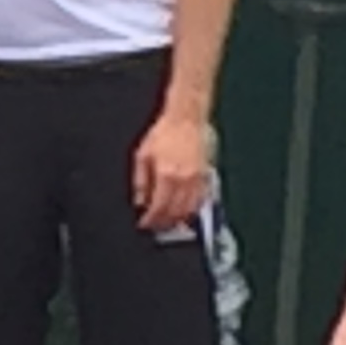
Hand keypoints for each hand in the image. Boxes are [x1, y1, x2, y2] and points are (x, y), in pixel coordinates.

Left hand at [130, 109, 210, 230]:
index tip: (145, 224)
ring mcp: (197, 179)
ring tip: (169, 222)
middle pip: (175, 213)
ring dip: (179, 220)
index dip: (150, 220)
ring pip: (190, 210)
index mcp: (166, 175)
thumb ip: (140, 182)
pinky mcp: (206, 175)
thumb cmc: (165, 132)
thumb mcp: (142, 155)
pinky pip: (201, 200)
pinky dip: (192, 209)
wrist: (186, 118)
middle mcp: (184, 180)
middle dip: (164, 223)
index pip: (158, 208)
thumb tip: (140, 201)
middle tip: (156, 227)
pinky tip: (185, 210)